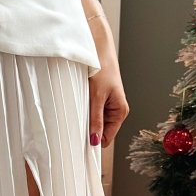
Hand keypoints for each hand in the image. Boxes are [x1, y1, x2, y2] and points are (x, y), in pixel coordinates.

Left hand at [87, 15, 129, 149]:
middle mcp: (115, 111)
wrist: (98, 50)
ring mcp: (107, 106)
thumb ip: (95, 120)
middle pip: (100, 132)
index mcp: (120, 112)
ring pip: (94, 123)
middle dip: (88, 131)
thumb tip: (94, 141)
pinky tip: (78, 106)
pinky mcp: (99, 100)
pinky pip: (91, 113)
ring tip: (78, 111)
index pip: (107, 138)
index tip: (79, 146)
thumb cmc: (102, 69)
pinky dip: (84, 112)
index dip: (94, 142)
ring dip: (85, 120)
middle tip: (74, 127)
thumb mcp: (97, 97)